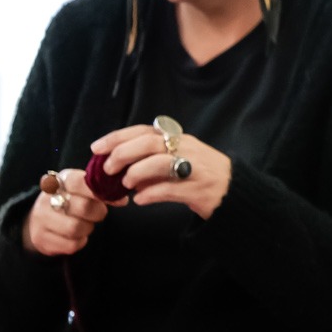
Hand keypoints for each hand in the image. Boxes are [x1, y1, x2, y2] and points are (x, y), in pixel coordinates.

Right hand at [23, 170, 111, 256]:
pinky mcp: (41, 239)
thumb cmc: (67, 201)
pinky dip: (80, 241)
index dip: (100, 191)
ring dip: (88, 228)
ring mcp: (41, 220)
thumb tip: (122, 200)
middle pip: (83, 207)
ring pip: (76, 228)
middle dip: (98, 212)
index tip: (116, 200)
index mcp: (58, 181)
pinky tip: (76, 235)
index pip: (79, 182)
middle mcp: (46, 199)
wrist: (39, 221)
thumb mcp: (78, 189)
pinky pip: (71, 244)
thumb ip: (98, 190)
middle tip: (98, 213)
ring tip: (85, 223)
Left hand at [91, 124, 233, 219]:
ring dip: (136, 173)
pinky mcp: (199, 189)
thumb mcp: (178, 159)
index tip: (97, 147)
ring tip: (125, 185)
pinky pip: (169, 190)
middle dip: (122, 154)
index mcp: (179, 139)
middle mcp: (186, 149)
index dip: (118, 137)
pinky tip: (139, 200)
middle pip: (149, 144)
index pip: (144, 131)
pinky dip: (150, 194)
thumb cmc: (202, 174)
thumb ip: (151, 161)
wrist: (235, 191)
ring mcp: (194, 168)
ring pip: (159, 163)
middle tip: (107, 169)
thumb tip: (121, 170)